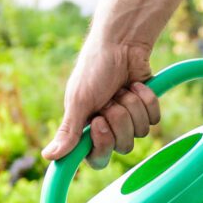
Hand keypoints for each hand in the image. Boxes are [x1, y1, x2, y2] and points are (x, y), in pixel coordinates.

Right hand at [43, 39, 161, 168]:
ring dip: (131, 105)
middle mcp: (108, 128)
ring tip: (122, 88)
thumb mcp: (78, 101)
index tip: (99, 122)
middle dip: (118, 118)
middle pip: (123, 146)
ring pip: (140, 132)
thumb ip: (68, 131)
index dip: (102, 144)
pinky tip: (136, 84)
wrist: (121, 43)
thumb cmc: (94, 69)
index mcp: (87, 130)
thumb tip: (48, 156)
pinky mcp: (146, 108)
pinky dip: (145, 98)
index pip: (98, 158)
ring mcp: (129, 119)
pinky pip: (153, 118)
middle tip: (110, 100)